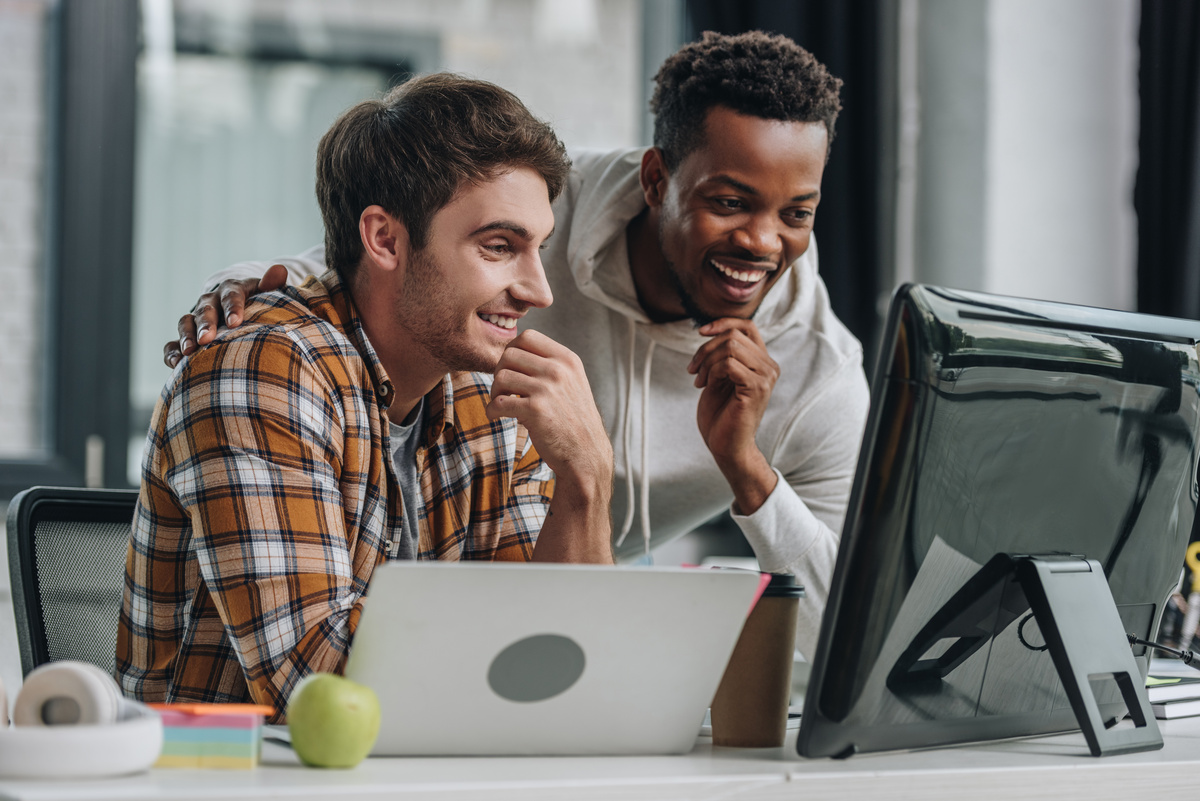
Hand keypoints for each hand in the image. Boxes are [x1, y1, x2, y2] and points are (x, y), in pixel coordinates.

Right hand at [163, 264, 288, 366]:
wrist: (242, 312)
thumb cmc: (259, 305)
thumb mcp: (265, 293)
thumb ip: (271, 284)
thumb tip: (280, 270)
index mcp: (231, 290)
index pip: (231, 295)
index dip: (232, 307)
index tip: (235, 323)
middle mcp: (211, 302)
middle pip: (205, 309)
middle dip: (205, 324)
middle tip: (207, 339)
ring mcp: (196, 318)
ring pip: (186, 322)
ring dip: (186, 336)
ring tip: (190, 351)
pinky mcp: (187, 335)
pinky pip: (173, 342)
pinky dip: (172, 352)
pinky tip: (176, 364)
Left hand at [487, 330, 612, 489]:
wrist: (586, 453)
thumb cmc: (573, 419)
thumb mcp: (572, 383)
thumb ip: (550, 365)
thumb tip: (511, 353)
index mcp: (567, 359)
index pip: (528, 337)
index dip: (512, 350)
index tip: (511, 368)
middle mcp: (558, 370)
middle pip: (509, 354)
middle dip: (499, 370)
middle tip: (503, 389)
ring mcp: (547, 389)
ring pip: (501, 376)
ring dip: (495, 392)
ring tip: (502, 404)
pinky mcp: (536, 410)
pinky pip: (499, 402)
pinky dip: (492, 411)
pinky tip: (497, 417)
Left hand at [688, 318, 779, 513]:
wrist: (726, 446)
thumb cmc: (720, 415)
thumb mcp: (719, 377)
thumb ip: (722, 354)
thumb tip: (709, 329)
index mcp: (762, 361)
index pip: (746, 326)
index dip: (722, 323)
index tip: (700, 332)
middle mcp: (769, 366)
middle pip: (733, 335)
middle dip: (705, 349)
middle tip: (693, 370)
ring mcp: (766, 377)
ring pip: (729, 347)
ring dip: (706, 361)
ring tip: (699, 380)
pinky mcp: (756, 388)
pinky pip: (728, 364)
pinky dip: (711, 372)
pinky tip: (706, 386)